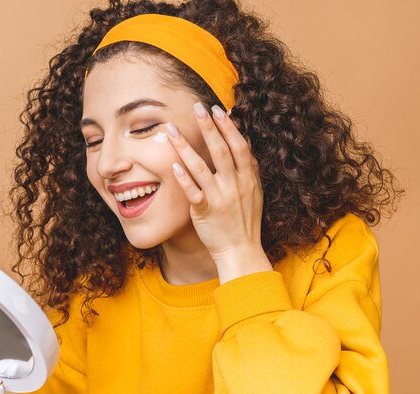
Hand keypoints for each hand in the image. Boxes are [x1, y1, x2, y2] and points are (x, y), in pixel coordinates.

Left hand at [166, 102, 268, 278]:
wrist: (241, 251)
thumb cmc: (245, 221)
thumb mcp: (254, 193)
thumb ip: (249, 169)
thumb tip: (243, 143)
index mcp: (249, 179)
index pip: (239, 147)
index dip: (228, 127)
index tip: (217, 109)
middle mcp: (235, 186)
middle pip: (220, 151)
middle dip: (208, 127)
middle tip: (196, 108)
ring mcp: (220, 198)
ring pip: (201, 167)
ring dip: (185, 147)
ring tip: (172, 130)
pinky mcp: (205, 211)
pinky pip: (193, 192)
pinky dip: (184, 178)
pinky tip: (173, 165)